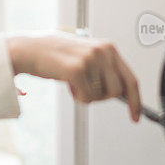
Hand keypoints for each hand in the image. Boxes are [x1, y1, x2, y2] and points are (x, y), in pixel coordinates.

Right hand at [7, 32, 140, 121]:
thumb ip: (104, 69)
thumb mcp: (85, 55)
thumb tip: (123, 93)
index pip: (131, 78)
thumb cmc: (54, 55)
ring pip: (101, 96)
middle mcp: (103, 51)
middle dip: (102, 97)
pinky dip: (77, 97)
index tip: (135, 116)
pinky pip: (87, 98)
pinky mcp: (77, 69)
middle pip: (118, 91)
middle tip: (85, 91)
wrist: (28, 50)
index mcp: (108, 47)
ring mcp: (90, 59)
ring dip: (86, 95)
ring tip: (73, 82)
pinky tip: (67, 84)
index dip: (135, 100)